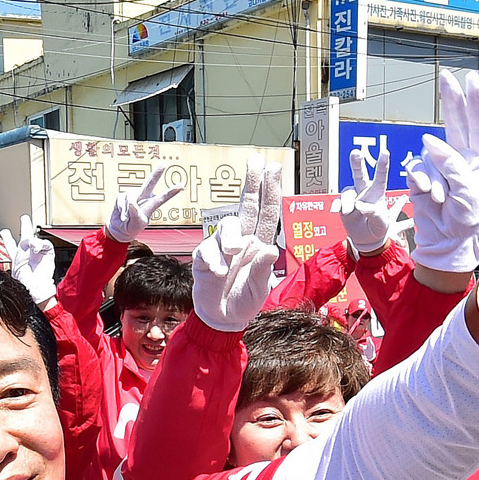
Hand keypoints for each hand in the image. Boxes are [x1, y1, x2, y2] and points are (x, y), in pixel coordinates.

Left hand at [1, 214, 57, 305]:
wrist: (35, 290)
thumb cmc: (24, 283)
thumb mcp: (15, 265)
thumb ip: (18, 249)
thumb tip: (28, 241)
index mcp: (17, 259)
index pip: (11, 246)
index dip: (7, 239)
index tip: (4, 231)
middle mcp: (27, 255)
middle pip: (25, 237)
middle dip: (25, 227)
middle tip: (24, 218)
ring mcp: (38, 255)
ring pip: (36, 239)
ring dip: (32, 238)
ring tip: (29, 243)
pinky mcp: (48, 255)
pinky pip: (46, 244)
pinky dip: (40, 244)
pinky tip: (35, 249)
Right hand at [108, 164, 182, 242]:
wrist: (120, 228)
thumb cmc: (132, 227)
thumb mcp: (136, 224)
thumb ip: (136, 215)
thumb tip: (132, 203)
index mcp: (152, 205)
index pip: (163, 197)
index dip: (172, 191)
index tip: (182, 185)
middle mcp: (144, 196)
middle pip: (150, 183)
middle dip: (156, 174)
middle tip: (163, 164)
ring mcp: (133, 194)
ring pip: (130, 198)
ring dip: (126, 211)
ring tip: (126, 219)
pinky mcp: (122, 195)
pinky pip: (121, 201)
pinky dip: (120, 210)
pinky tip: (122, 214)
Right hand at [192, 158, 282, 332]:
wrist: (221, 319)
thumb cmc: (244, 302)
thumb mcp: (259, 289)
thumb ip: (263, 269)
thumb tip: (270, 248)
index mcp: (258, 245)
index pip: (266, 214)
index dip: (270, 191)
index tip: (273, 167)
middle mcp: (241, 241)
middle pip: (247, 206)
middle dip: (252, 182)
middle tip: (255, 160)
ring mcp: (222, 248)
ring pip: (227, 225)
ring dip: (231, 236)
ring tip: (234, 252)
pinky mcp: (205, 258)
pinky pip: (208, 250)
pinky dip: (214, 260)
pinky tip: (219, 272)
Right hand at [339, 146, 397, 253]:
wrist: (368, 239)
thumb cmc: (378, 227)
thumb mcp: (381, 223)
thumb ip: (374, 214)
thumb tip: (360, 205)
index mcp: (377, 193)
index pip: (380, 177)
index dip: (382, 165)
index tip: (385, 152)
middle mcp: (364, 192)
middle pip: (360, 175)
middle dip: (357, 163)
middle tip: (356, 152)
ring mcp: (353, 198)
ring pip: (347, 192)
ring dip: (347, 201)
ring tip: (350, 212)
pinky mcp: (343, 206)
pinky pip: (338, 202)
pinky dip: (337, 205)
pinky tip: (335, 210)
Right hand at [406, 71, 478, 273]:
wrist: (447, 241)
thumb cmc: (466, 219)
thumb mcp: (468, 193)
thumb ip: (452, 166)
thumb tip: (430, 143)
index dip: (477, 103)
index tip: (473, 81)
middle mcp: (462, 156)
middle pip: (457, 122)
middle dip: (452, 100)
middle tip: (447, 77)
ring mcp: (440, 164)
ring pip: (433, 150)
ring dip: (436, 175)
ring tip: (442, 197)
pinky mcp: (423, 174)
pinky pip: (418, 169)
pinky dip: (423, 182)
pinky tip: (431, 196)